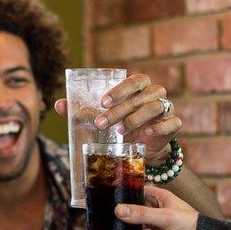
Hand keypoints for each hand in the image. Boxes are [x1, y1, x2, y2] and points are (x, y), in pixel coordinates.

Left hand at [54, 74, 181, 162]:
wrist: (143, 148)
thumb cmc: (121, 125)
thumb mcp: (103, 117)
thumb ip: (82, 110)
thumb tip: (57, 104)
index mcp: (140, 87)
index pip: (135, 81)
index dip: (120, 89)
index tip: (102, 102)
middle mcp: (155, 94)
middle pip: (141, 96)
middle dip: (120, 110)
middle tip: (101, 123)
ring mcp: (166, 109)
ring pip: (155, 108)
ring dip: (136, 119)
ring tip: (119, 131)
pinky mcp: (173, 125)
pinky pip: (171, 123)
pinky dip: (159, 128)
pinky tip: (146, 134)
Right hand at [115, 186, 199, 229]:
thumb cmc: (189, 225)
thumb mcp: (164, 217)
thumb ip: (141, 214)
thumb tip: (118, 210)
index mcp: (160, 197)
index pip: (139, 190)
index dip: (126, 192)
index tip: (109, 196)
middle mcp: (157, 209)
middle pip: (135, 207)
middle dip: (123, 211)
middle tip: (106, 213)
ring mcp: (156, 223)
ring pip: (137, 223)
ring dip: (127, 226)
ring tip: (111, 226)